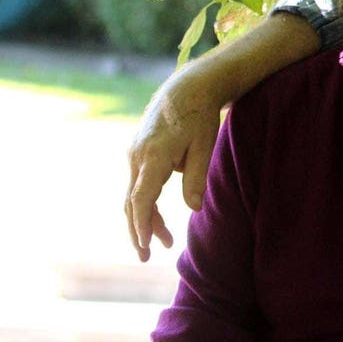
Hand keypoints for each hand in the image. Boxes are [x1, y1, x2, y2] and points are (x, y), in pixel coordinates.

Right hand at [125, 70, 220, 261]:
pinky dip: (145, 204)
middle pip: (132, 201)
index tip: (144, 244)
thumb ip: (197, 177)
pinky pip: (138, 185)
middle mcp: (137, 156)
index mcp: (154, 155)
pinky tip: (158, 220)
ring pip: (134, 195)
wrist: (186, 89)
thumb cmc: (200, 116)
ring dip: (145, 219)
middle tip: (146, 257)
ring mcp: (134, 154)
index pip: (142, 197)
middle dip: (138, 231)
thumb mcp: (205, 145)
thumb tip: (194, 209)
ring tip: (163, 242)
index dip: (142, 223)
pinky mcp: (137, 153)